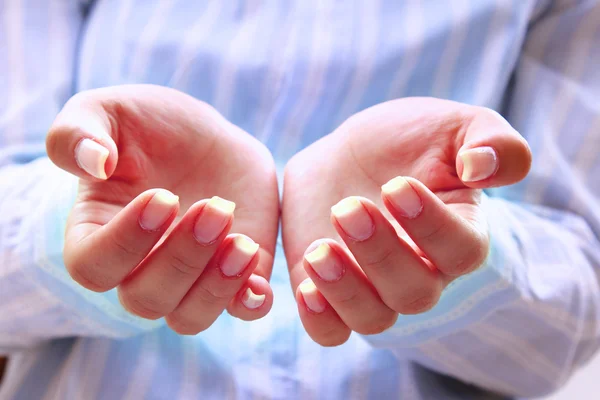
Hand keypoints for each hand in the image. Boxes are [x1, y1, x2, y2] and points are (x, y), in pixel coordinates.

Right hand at [46, 85, 278, 333]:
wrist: (206, 135)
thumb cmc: (149, 124)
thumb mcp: (108, 109)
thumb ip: (79, 132)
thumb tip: (92, 164)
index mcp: (98, 233)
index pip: (93, 267)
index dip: (124, 242)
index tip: (163, 197)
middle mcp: (139, 268)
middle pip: (145, 299)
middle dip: (182, 258)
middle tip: (215, 208)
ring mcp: (189, 277)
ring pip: (189, 317)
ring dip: (216, 287)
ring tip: (243, 243)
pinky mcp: (234, 274)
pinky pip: (240, 309)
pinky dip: (251, 301)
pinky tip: (258, 267)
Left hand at [282, 98, 530, 345]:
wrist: (350, 153)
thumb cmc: (409, 139)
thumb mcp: (453, 124)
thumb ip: (489, 140)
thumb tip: (482, 168)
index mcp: (459, 233)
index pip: (461, 252)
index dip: (431, 227)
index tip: (395, 187)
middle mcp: (421, 272)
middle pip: (414, 293)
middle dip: (380, 254)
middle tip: (348, 207)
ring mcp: (374, 287)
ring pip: (374, 318)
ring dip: (345, 290)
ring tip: (318, 251)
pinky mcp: (332, 291)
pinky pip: (332, 331)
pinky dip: (320, 319)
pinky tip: (306, 287)